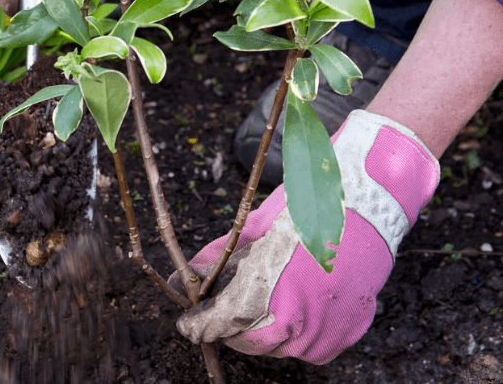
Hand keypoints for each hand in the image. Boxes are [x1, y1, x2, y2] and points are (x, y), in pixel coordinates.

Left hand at [176, 110, 438, 363]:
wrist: (368, 202)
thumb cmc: (306, 208)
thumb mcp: (253, 228)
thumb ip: (216, 259)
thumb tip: (183, 278)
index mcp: (266, 289)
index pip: (220, 322)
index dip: (199, 325)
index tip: (188, 324)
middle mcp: (296, 318)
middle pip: (248, 341)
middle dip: (230, 327)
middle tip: (223, 309)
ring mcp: (326, 329)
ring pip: (281, 347)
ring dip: (265, 330)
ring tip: (266, 298)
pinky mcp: (348, 332)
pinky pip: (312, 346)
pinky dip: (298, 332)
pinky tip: (295, 305)